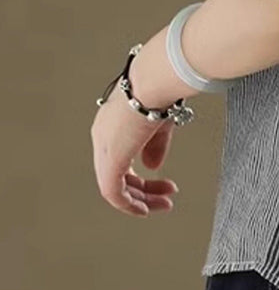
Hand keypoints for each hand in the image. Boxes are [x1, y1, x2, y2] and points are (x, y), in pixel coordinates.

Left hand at [91, 82, 178, 216]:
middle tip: (166, 198)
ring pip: (115, 188)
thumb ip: (155, 147)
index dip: (141, 174)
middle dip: (144, 190)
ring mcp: (104, 149)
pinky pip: (114, 193)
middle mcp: (102, 138)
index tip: (164, 182)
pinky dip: (129, 205)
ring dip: (141, 200)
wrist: (154, 80)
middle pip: (117, 175)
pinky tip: (146, 210)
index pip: (120, 158)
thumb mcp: (160, 123)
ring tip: (163, 205)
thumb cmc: (160, 91)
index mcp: (111, 125)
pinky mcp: (111, 159)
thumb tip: (151, 167)